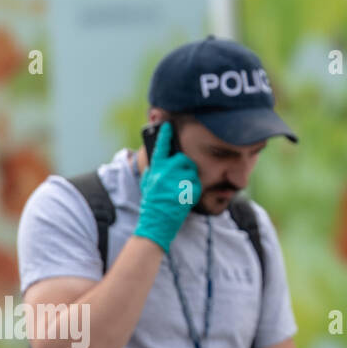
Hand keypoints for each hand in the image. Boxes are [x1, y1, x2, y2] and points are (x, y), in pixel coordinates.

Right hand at [132, 122, 199, 252]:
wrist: (156, 222)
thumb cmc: (153, 202)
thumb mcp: (149, 183)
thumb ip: (155, 169)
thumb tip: (163, 157)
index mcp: (155, 169)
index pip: (160, 148)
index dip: (164, 135)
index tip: (168, 125)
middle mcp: (165, 172)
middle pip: (183, 159)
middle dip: (185, 166)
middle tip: (181, 176)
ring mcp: (177, 181)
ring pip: (192, 171)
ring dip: (190, 178)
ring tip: (180, 189)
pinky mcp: (188, 190)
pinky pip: (197, 183)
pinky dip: (194, 189)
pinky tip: (184, 197)